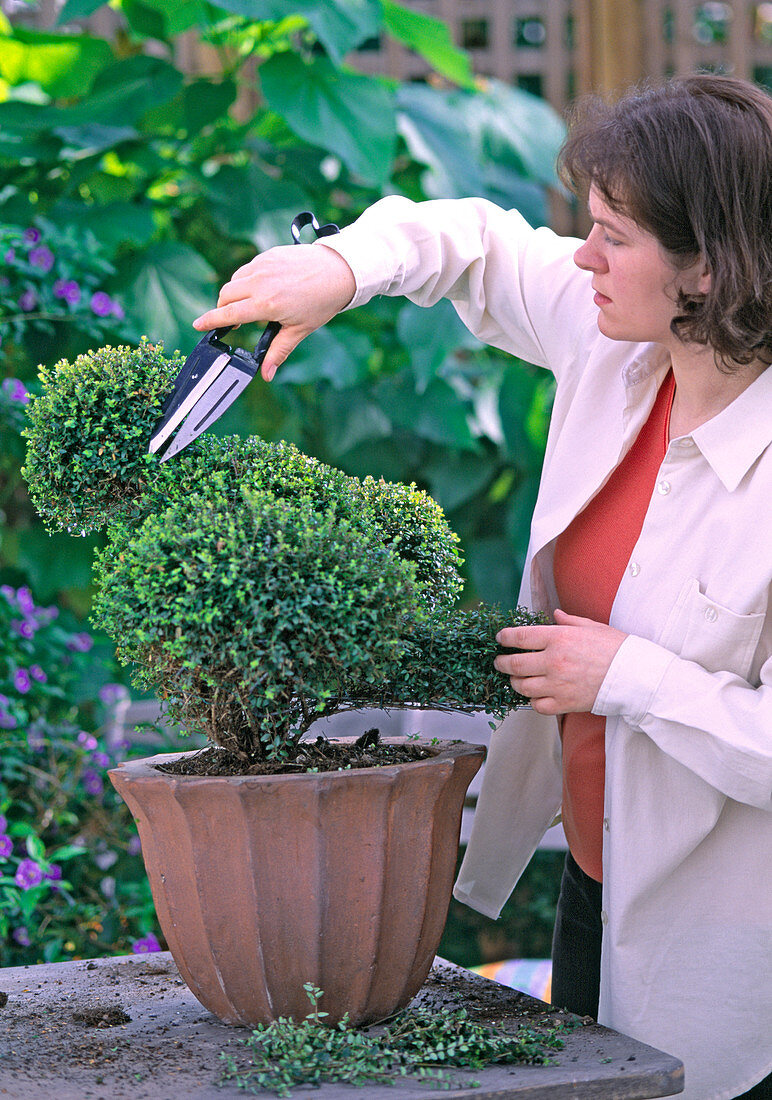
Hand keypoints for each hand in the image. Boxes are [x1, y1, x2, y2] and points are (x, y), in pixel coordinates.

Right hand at [192, 244, 355, 380]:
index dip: (210, 321)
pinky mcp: (267, 255)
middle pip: (225, 296)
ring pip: (234, 281)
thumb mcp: (300, 330)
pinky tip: (262, 288)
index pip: (228, 314)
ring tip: (252, 305)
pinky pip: (247, 269)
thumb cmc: (322, 302)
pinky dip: (247, 280)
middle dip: (223, 309)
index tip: (196, 325)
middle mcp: (260, 283)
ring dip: (235, 294)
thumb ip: (278, 351)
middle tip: (233, 320)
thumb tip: (266, 375)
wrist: (339, 270)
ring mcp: (262, 266)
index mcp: (266, 304)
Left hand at [493, 609, 626, 715]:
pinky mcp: (565, 703)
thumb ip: (569, 621)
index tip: (500, 639)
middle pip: (514, 664)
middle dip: (502, 663)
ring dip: (515, 682)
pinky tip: (536, 695)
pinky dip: (533, 701)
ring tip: (516, 678)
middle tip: (500, 661)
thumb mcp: (592, 626)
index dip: (505, 638)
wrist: (635, 675)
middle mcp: (554, 661)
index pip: (519, 637)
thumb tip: (555, 615)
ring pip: (522, 687)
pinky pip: (537, 706)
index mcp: (558, 638)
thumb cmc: (616, 648)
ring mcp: (558, 684)